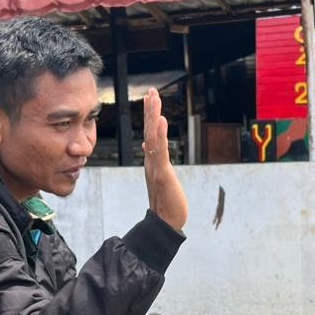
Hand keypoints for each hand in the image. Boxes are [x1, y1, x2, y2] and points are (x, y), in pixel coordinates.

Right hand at [142, 87, 187, 230]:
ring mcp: (155, 166)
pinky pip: (160, 150)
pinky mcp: (162, 173)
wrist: (165, 223)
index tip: (151, 99)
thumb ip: (156, 162)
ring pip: (153, 136)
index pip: (151, 134)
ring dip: (154, 116)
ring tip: (154, 98)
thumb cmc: (166, 203)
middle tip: (152, 90)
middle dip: (151, 110)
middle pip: (150, 130)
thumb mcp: (162, 179)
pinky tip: (162, 120)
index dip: (150, 116)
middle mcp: (151, 161)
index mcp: (152, 161)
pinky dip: (161, 134)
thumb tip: (148, 147)